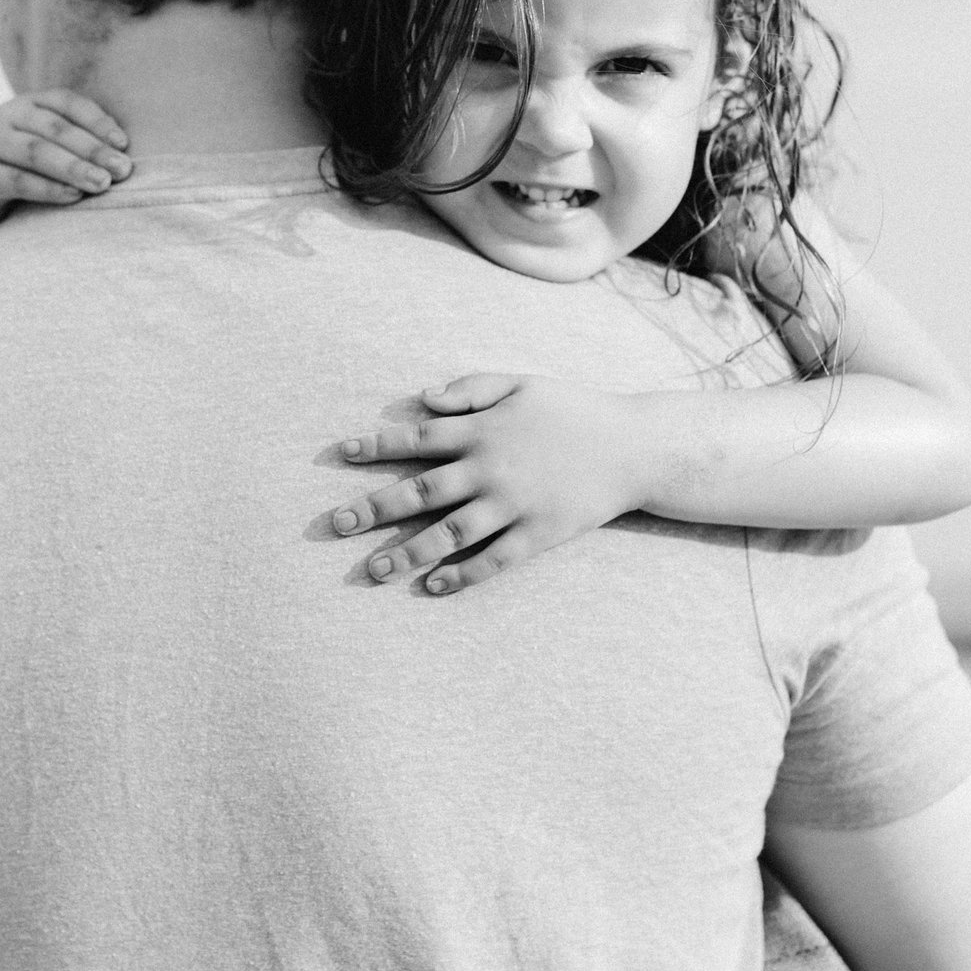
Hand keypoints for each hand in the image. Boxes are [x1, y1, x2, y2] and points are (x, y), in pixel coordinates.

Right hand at [0, 90, 131, 246]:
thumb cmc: (31, 175)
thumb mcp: (56, 152)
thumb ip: (82, 143)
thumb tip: (122, 149)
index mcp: (30, 103)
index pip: (67, 102)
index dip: (97, 121)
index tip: (124, 144)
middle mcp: (6, 116)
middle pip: (54, 128)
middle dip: (92, 149)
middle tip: (122, 170)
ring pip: (36, 152)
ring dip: (73, 167)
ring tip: (102, 183)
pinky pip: (17, 180)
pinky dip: (48, 188)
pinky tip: (73, 196)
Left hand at [332, 374, 648, 594]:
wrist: (635, 446)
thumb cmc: (573, 411)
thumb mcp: (521, 383)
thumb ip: (470, 389)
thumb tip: (422, 399)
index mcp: (483, 430)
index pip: (416, 439)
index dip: (376, 446)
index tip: (341, 454)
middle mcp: (491, 468)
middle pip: (421, 491)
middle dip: (375, 508)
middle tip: (335, 525)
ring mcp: (515, 505)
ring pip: (450, 533)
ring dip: (407, 553)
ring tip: (371, 571)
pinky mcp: (539, 534)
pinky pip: (493, 560)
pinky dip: (462, 575)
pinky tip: (432, 587)